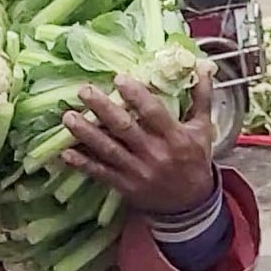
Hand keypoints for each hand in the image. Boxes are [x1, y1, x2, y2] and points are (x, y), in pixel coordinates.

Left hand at [60, 64, 217, 214]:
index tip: (118, 78)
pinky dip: (83, 164)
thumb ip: (202, 97)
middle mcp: (156, 154)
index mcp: (175, 138)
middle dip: (103, 109)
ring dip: (86, 133)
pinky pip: (101, 173)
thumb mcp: (203, 129)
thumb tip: (204, 65)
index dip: (136, 96)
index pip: (154, 113)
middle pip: (125, 129)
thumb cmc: (195, 160)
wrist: (191, 204)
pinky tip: (66, 152)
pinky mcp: (125, 186)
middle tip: (84, 91)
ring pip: (109, 150)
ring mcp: (138, 172)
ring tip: (68, 117)